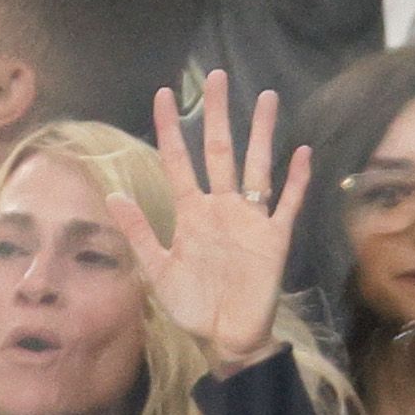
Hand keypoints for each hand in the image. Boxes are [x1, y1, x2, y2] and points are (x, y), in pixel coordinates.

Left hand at [112, 73, 311, 373]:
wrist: (225, 336)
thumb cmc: (193, 304)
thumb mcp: (159, 270)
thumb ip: (140, 232)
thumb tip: (113, 195)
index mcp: (191, 213)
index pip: (178, 161)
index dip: (171, 129)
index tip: (164, 95)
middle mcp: (221, 207)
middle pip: (219, 152)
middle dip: (217, 115)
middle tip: (216, 78)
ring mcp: (249, 219)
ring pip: (255, 166)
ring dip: (260, 134)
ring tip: (264, 97)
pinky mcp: (274, 238)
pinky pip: (286, 204)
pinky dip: (294, 180)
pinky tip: (301, 152)